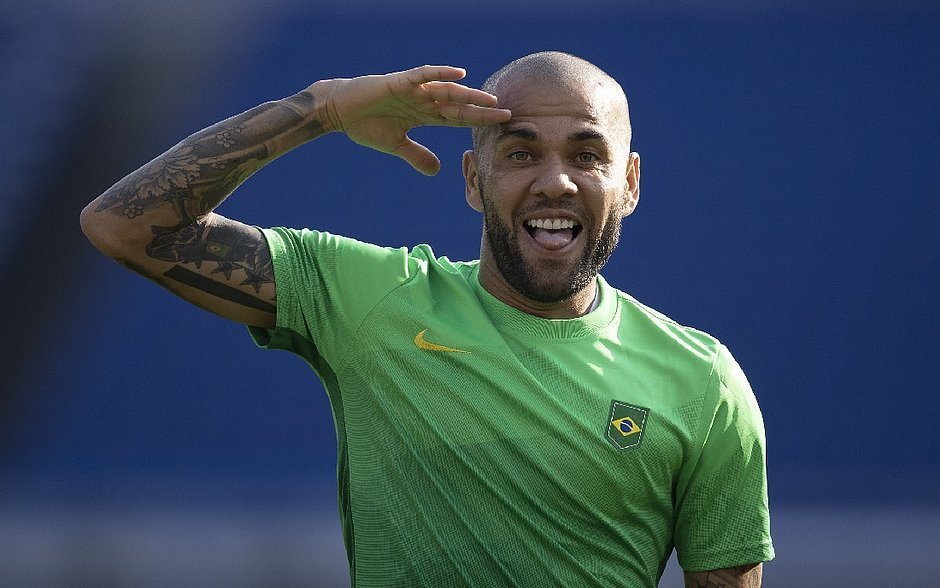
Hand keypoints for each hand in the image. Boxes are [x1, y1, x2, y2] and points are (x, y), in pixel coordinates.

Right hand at [316, 65, 510, 175]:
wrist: (339, 111)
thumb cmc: (366, 125)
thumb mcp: (396, 145)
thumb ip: (417, 155)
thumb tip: (436, 172)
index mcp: (424, 115)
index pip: (458, 119)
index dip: (479, 122)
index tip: (500, 125)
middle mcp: (423, 100)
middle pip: (458, 105)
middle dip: (481, 109)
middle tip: (506, 113)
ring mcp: (413, 90)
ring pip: (446, 90)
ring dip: (467, 95)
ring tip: (488, 99)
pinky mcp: (398, 82)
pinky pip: (423, 75)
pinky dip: (439, 74)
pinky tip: (458, 74)